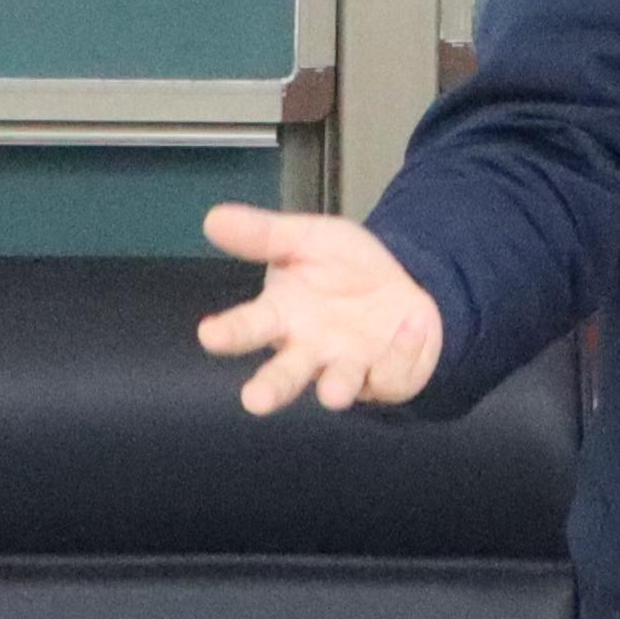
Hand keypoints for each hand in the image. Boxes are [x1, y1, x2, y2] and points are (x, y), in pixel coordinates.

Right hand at [196, 203, 450, 413]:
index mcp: (283, 316)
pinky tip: (410, 321)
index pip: (250, 327)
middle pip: (285, 375)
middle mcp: (310, 351)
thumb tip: (211, 218)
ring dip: (336, 389)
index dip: (230, 332)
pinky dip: (403, 350)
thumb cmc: (341, 266)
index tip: (209, 335)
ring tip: (332, 394)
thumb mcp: (306, 238)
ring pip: (337, 386)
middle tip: (254, 401)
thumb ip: (263, 234)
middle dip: (271, 388)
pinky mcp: (387, 378)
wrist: (400, 279)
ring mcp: (348, 368)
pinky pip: (392, 374)